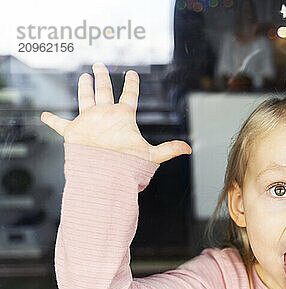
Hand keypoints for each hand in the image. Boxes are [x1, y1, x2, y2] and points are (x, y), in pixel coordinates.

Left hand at [40, 62, 191, 163]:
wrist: (102, 171)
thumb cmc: (128, 163)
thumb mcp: (152, 156)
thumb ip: (169, 150)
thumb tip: (189, 149)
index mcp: (123, 115)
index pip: (130, 95)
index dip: (133, 84)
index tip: (133, 73)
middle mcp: (103, 112)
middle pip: (103, 89)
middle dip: (101, 76)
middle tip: (98, 66)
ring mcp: (87, 119)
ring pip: (84, 97)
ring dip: (83, 87)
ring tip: (83, 77)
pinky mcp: (72, 131)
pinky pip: (60, 123)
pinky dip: (51, 120)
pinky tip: (42, 116)